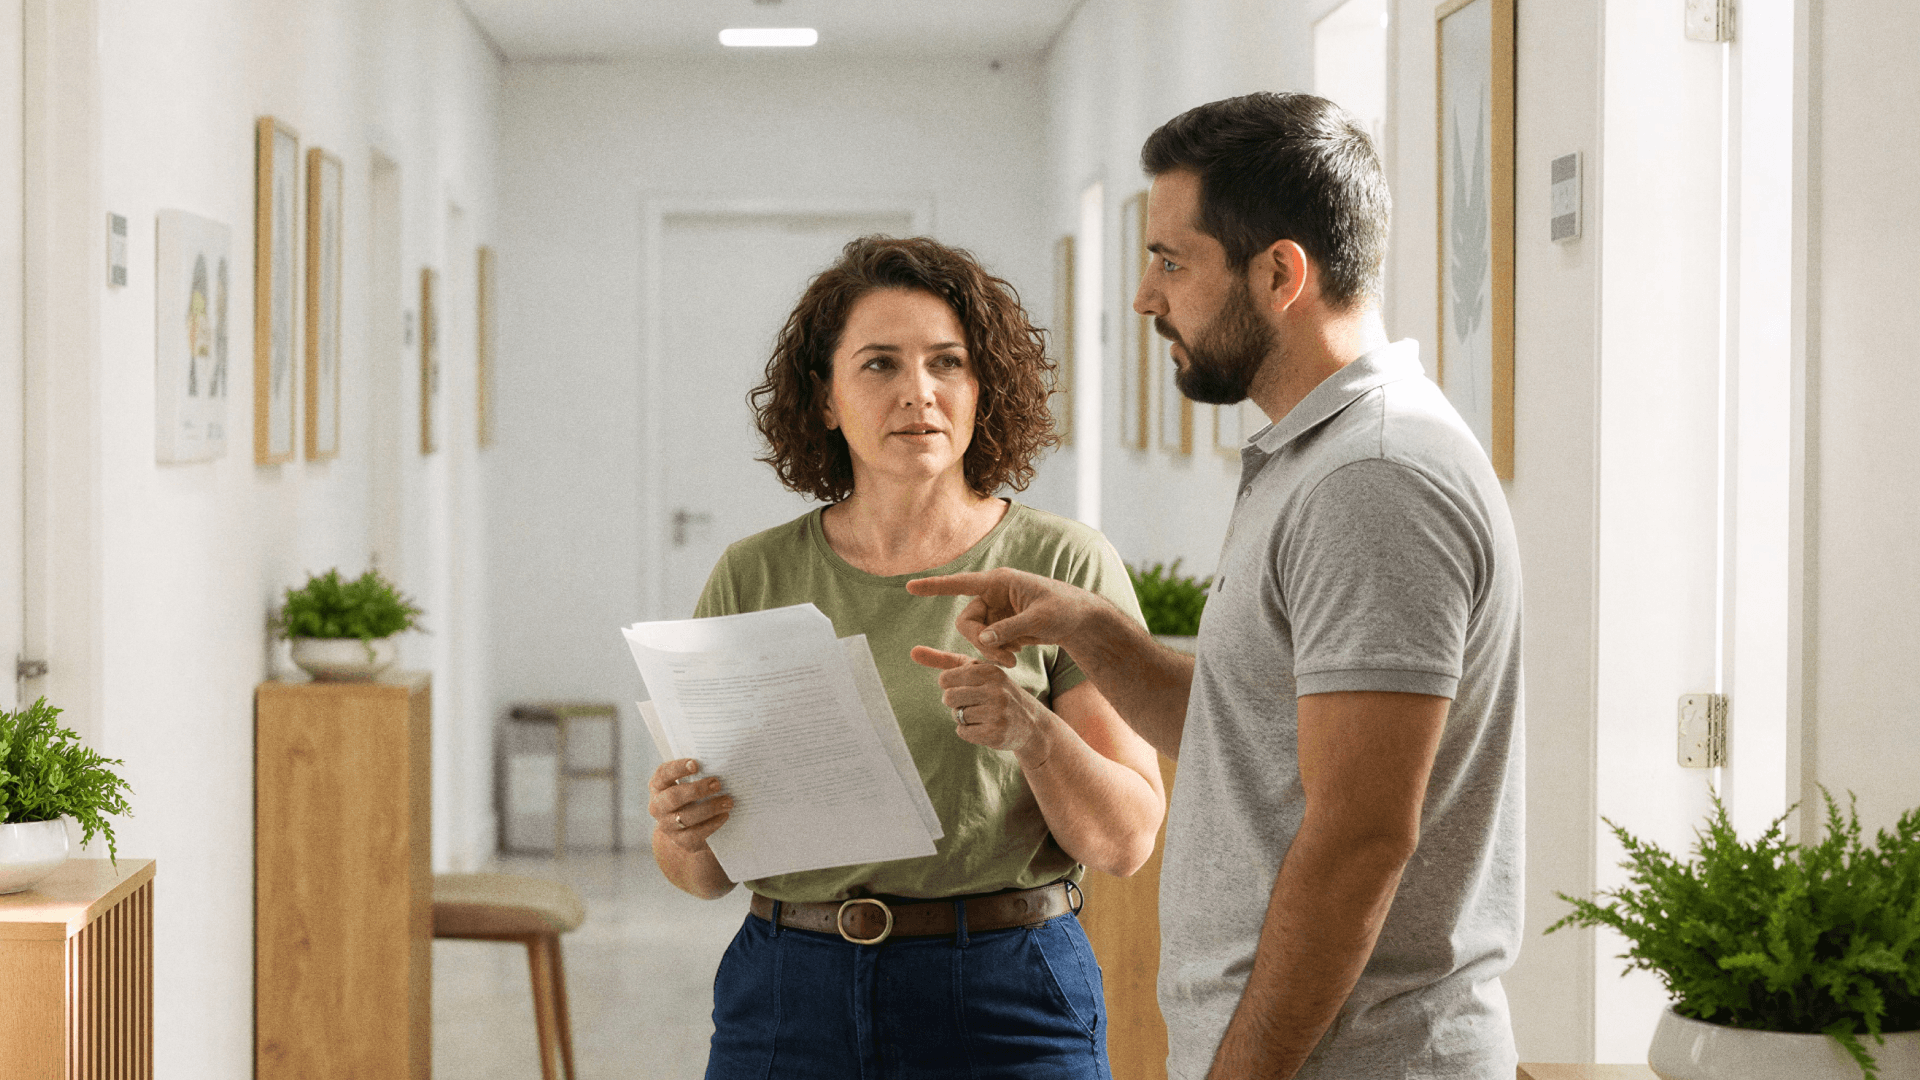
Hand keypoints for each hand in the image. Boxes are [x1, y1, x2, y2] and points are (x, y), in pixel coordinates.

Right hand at [646, 758, 732, 852]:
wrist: (685, 829)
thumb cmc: (690, 796)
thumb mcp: (687, 783)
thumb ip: (697, 774)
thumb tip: (720, 762)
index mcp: (658, 786)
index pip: (663, 774)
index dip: (678, 768)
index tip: (696, 764)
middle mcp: (657, 806)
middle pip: (673, 797)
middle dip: (696, 790)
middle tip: (717, 783)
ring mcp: (667, 825)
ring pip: (685, 817)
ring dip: (709, 808)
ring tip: (728, 801)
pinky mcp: (680, 841)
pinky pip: (695, 834)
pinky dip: (712, 824)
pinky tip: (724, 816)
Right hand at [905, 568, 1102, 666]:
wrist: (1080, 620)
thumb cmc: (1065, 610)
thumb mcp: (1039, 620)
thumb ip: (1009, 629)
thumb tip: (982, 640)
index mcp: (1000, 581)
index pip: (960, 583)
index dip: (934, 586)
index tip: (909, 586)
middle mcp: (993, 593)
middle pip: (967, 621)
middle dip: (979, 642)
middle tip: (1004, 659)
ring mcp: (996, 609)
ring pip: (975, 634)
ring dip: (990, 650)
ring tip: (1014, 657)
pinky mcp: (1001, 624)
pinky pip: (986, 641)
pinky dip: (998, 650)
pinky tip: (1017, 651)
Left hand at [910, 646, 1052, 757]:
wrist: (1032, 724)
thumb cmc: (997, 692)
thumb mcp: (978, 670)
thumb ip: (946, 660)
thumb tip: (913, 651)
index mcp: (990, 671)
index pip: (946, 678)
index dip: (950, 685)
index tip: (965, 687)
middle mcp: (995, 690)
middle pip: (949, 698)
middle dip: (955, 703)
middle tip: (972, 703)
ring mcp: (997, 712)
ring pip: (956, 715)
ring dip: (964, 717)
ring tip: (982, 714)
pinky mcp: (995, 733)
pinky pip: (963, 732)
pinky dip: (969, 731)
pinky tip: (985, 727)